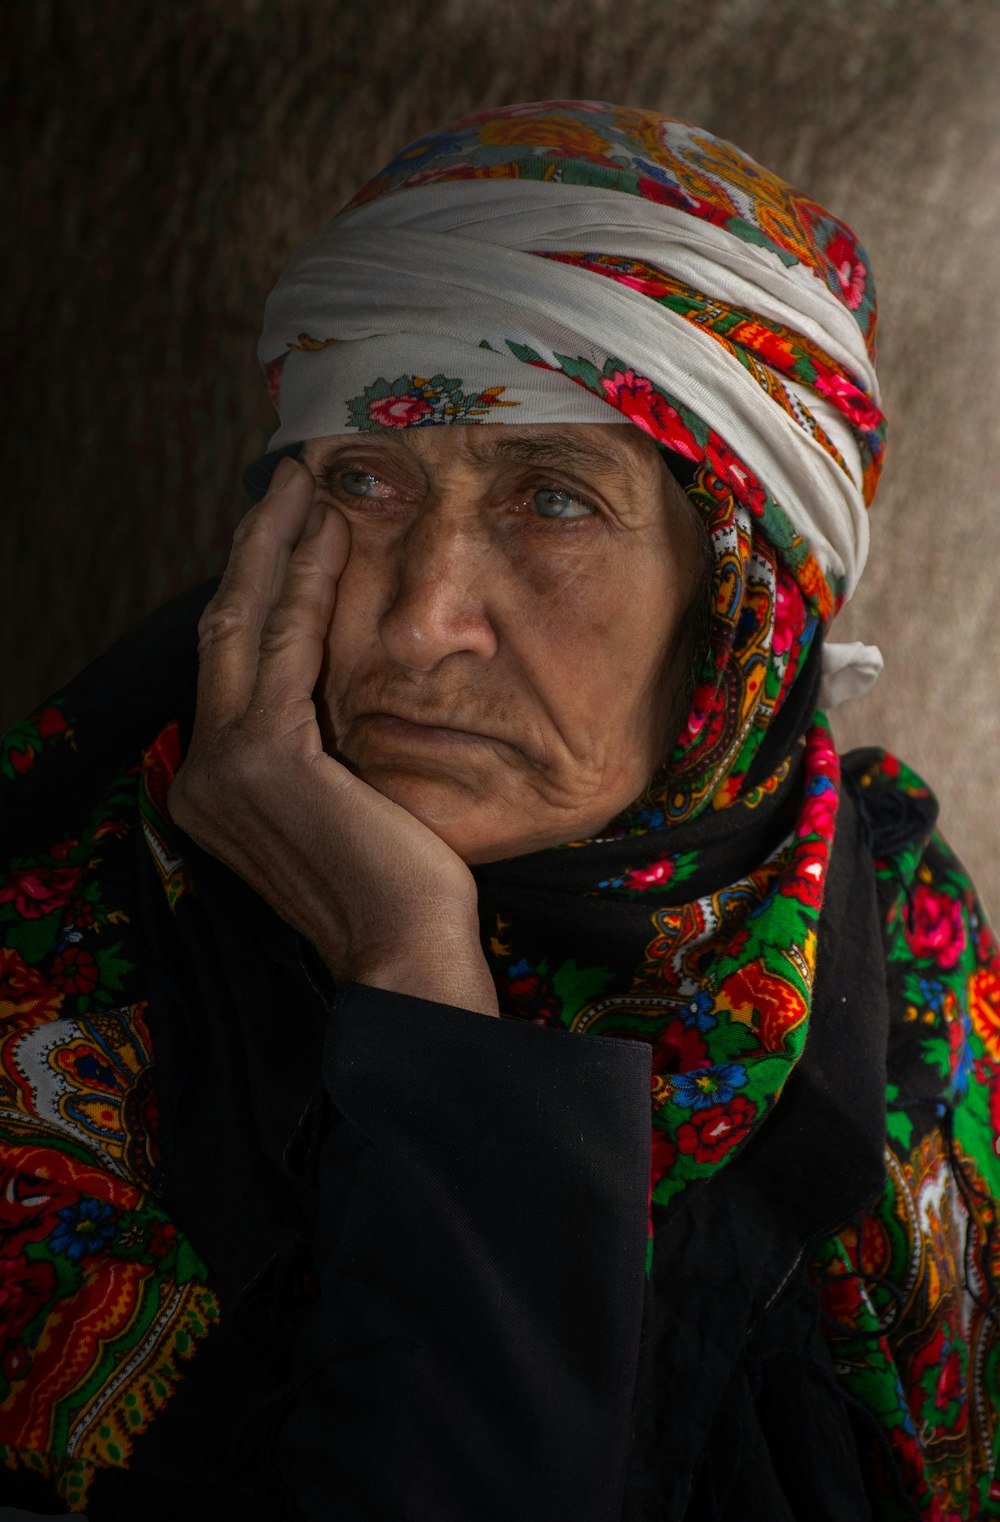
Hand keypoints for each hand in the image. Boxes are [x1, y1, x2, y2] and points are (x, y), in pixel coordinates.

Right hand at [167, 457, 498, 1016]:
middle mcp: (201, 773)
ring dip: (278, 546)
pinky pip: (286, 645)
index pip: (234, 665)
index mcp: (216, 787)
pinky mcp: (265, 756)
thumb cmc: (394, 889)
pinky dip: (306, 583)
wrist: (403, 955)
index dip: (256, 590)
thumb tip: (334, 684)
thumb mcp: (343, 803)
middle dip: (256, 548)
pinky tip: (330, 537)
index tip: (287, 532)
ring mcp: (223, 765)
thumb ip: (317, 746)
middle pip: (225, 631)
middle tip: (289, 481)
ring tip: (306, 486)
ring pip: (246, 624)